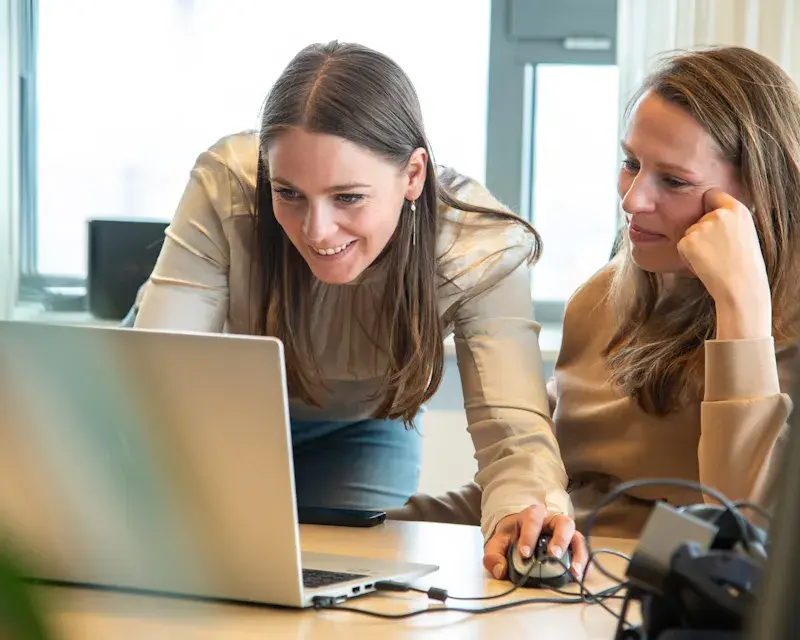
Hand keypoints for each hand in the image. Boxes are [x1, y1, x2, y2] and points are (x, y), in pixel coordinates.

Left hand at [482, 506, 587, 581]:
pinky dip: (584, 564)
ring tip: (573, 572)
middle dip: (560, 539)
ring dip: (578, 554)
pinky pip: (584, 553)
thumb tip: (500, 570)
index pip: (532, 520)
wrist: (520, 535)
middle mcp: (553, 521)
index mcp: (533, 514)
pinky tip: (580, 577)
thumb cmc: (511, 537)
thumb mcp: (497, 543)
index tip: (524, 554)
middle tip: (553, 555)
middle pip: (563, 523)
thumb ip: (493, 555)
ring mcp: (566, 533)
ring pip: (578, 537)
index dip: (529, 536)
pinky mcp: (573, 547)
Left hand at [677, 189, 771, 338]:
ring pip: (690, 233)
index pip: (713, 195)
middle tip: (720, 251)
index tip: (708, 210)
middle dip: (703, 232)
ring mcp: (702, 227)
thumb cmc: (744, 265)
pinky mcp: (688, 241)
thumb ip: (728, 220)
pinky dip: (688, 257)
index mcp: (737, 210)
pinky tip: (705, 265)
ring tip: (714, 260)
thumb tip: (709, 212)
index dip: (708, 204)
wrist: (741, 287)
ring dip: (696, 246)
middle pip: (700, 218)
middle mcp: (718, 214)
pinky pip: (681, 245)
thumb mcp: (744, 233)